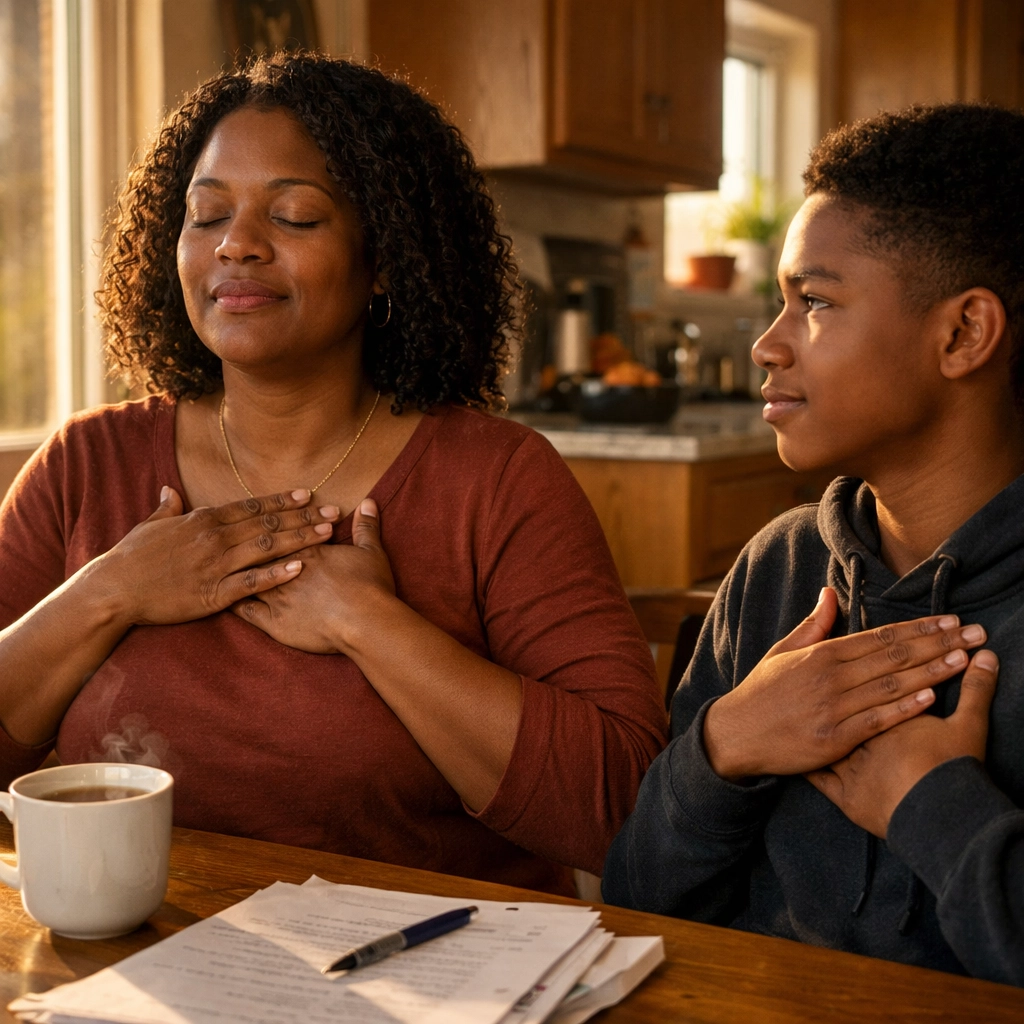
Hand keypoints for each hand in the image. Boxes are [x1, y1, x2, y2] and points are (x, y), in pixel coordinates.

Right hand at [96, 486, 339, 625]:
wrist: (114, 590)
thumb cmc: (131, 558)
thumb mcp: (151, 526)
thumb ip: (168, 508)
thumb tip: (171, 490)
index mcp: (203, 519)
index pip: (251, 506)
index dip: (281, 500)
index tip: (307, 494)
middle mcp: (215, 538)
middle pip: (268, 524)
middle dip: (303, 517)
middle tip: (333, 512)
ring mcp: (216, 565)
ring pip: (266, 548)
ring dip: (299, 540)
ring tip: (327, 534)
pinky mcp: (214, 593)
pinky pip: (252, 582)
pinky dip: (277, 574)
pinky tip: (300, 568)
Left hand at [231, 498, 395, 653]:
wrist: (366, 621)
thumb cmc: (370, 587)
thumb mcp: (371, 551)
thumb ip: (366, 526)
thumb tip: (368, 502)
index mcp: (306, 550)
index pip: (279, 532)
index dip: (269, 524)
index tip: (255, 519)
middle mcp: (284, 569)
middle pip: (256, 551)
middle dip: (241, 543)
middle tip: (224, 536)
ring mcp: (276, 595)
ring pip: (244, 577)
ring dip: (229, 570)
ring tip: (215, 563)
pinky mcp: (274, 622)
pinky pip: (244, 611)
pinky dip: (230, 603)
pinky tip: (219, 598)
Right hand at [702, 588, 987, 781]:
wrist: (734, 735)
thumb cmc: (761, 694)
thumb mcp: (782, 652)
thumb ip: (813, 625)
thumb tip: (830, 593)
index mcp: (820, 654)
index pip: (879, 636)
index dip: (918, 627)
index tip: (949, 619)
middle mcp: (829, 678)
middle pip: (893, 656)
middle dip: (937, 643)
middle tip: (973, 633)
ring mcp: (832, 708)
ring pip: (890, 685)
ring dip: (931, 671)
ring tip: (964, 659)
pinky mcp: (833, 739)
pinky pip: (876, 721)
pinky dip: (904, 708)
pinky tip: (931, 697)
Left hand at [806, 649, 998, 836]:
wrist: (942, 817)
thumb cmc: (954, 770)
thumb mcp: (969, 727)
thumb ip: (975, 690)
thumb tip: (988, 657)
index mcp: (882, 712)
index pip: (873, 681)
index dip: (867, 668)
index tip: (853, 661)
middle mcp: (858, 734)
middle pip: (842, 708)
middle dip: (832, 690)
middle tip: (824, 682)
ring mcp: (847, 765)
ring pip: (823, 739)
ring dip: (812, 723)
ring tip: (800, 707)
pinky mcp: (843, 795)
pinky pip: (817, 778)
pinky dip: (807, 766)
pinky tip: (794, 757)